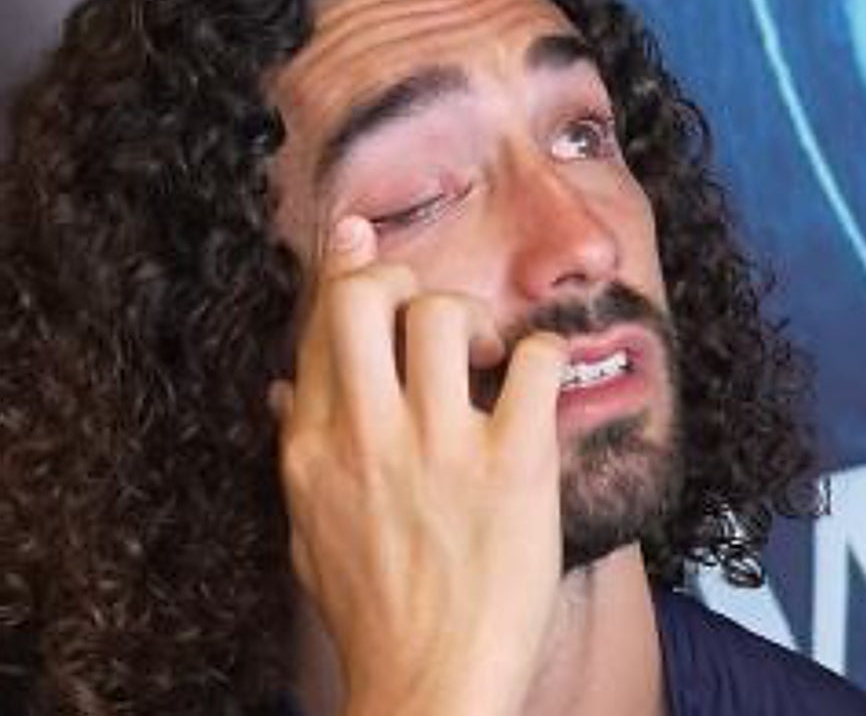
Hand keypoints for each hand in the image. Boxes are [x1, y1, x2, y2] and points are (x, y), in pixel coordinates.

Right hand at [270, 215, 567, 715]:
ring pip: (444, 312)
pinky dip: (541, 355)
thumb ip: (297, 451)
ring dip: (471, 318)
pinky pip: (534, 360)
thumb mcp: (308, 531)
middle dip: (398, 279)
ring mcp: (440, 448)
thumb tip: (282, 387)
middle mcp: (368, 435)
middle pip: (366, 294)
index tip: (361, 237)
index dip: (342, 268)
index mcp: (314, 448)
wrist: (430, 688)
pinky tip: (536, 386)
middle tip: (429, 314)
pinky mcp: (513, 466)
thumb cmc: (375, 611)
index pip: (317, 323)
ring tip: (486, 358)